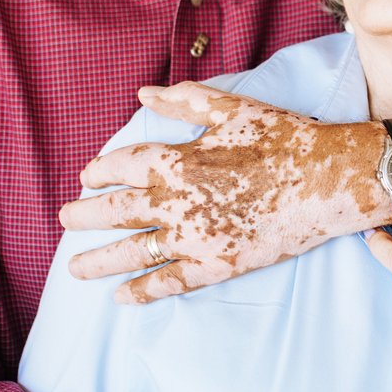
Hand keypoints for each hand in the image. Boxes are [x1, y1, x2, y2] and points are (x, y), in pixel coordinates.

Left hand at [61, 82, 387, 302]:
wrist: (326, 180)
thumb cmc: (282, 138)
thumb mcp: (230, 108)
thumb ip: (183, 101)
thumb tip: (143, 93)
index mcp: (175, 160)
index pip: (122, 166)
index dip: (100, 170)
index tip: (87, 177)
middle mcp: (174, 201)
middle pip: (114, 211)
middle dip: (85, 216)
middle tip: (65, 219)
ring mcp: (192, 237)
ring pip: (132, 252)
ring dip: (99, 261)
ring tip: (75, 269)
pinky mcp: (215, 264)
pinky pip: (170, 282)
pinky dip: (143, 291)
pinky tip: (121, 298)